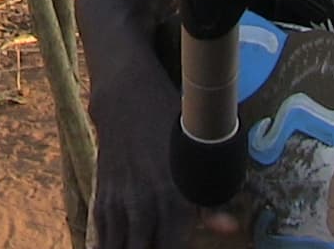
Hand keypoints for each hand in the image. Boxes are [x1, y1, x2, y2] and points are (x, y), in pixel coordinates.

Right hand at [87, 91, 243, 248]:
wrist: (127, 99)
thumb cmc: (170, 127)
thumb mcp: (197, 158)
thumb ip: (212, 200)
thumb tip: (230, 229)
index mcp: (174, 197)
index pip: (171, 248)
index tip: (178, 245)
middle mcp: (144, 203)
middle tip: (160, 244)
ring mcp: (120, 200)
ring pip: (118, 248)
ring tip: (140, 246)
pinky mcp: (102, 194)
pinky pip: (102, 235)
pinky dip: (109, 245)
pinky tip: (119, 246)